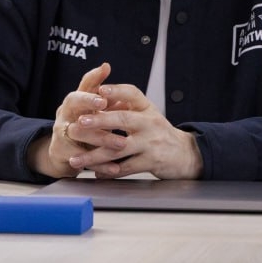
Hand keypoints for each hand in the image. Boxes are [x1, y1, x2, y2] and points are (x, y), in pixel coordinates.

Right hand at [28, 63, 113, 178]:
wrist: (64, 151)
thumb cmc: (83, 123)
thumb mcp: (91, 105)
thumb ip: (100, 88)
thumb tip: (106, 66)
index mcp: (74, 101)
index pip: (80, 90)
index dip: (91, 89)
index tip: (104, 96)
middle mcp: (65, 114)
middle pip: (73, 105)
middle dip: (90, 106)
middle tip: (106, 110)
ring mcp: (61, 134)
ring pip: (79, 133)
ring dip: (102, 139)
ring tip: (121, 143)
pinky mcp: (63, 153)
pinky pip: (82, 159)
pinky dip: (100, 164)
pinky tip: (115, 167)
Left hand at [69, 82, 203, 178]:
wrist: (184, 153)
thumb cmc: (159, 133)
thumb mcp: (148, 115)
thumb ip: (127, 107)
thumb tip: (99, 97)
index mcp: (148, 109)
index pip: (132, 94)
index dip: (116, 91)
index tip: (99, 90)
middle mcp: (150, 123)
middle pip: (123, 119)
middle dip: (99, 121)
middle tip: (79, 123)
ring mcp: (151, 143)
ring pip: (119, 148)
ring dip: (95, 154)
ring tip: (77, 159)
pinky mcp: (151, 162)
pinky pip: (125, 168)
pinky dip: (108, 172)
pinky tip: (95, 172)